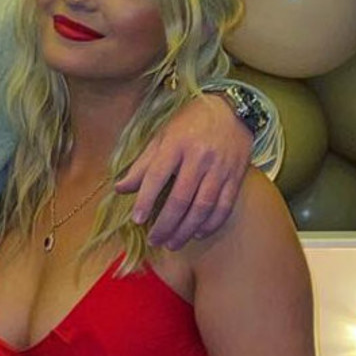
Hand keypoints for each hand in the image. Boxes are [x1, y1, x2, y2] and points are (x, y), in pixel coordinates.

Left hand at [115, 94, 252, 250]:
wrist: (232, 111)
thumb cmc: (191, 123)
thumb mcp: (163, 137)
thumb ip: (143, 164)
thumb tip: (120, 188)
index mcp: (176, 144)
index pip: (157, 176)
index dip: (146, 199)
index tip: (137, 220)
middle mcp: (199, 157)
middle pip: (180, 198)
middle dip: (166, 224)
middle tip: (154, 240)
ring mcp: (220, 169)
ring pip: (202, 207)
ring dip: (186, 230)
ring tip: (173, 243)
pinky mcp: (236, 177)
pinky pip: (224, 207)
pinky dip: (210, 224)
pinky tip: (197, 233)